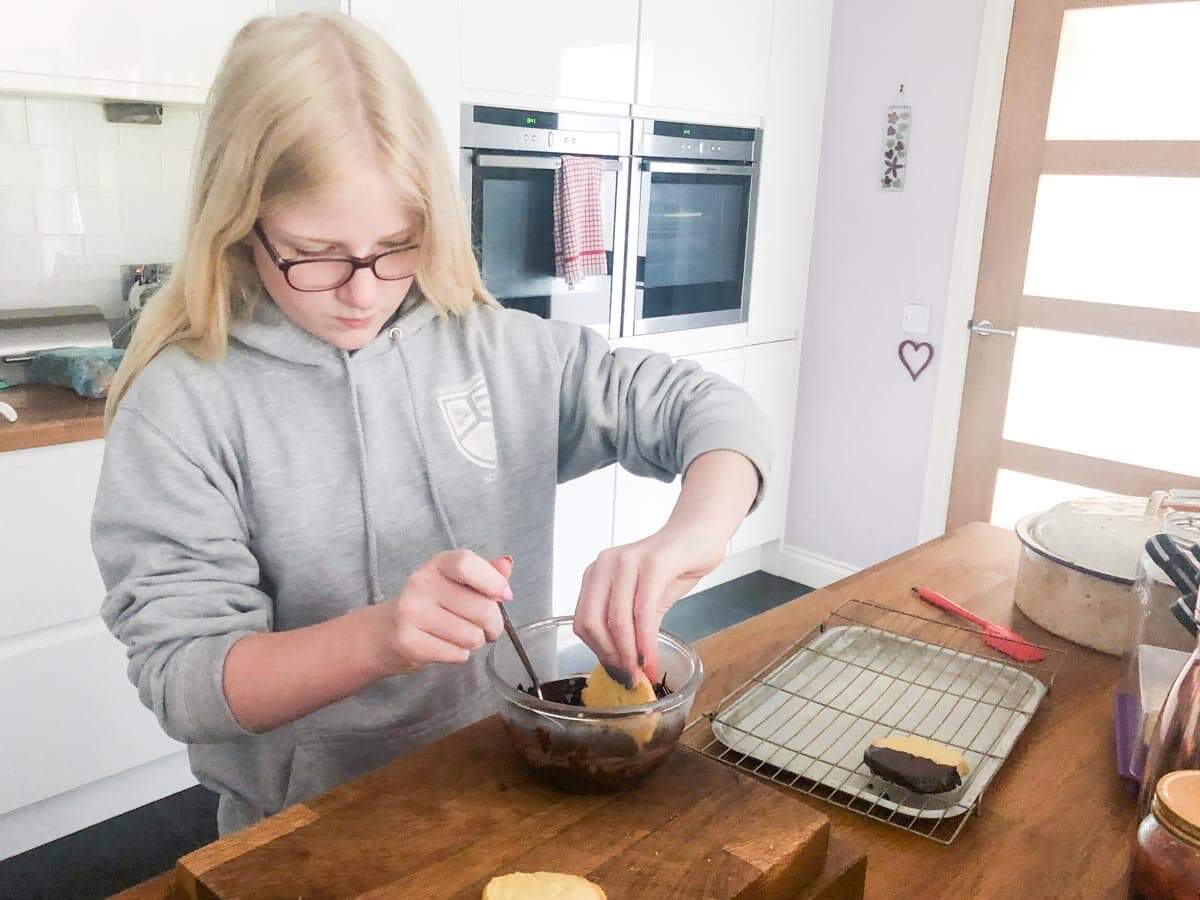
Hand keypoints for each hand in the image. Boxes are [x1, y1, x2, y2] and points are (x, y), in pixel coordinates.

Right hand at [371, 550, 512, 675]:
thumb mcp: (456, 582)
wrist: (384, 633)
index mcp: (437, 564)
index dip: (494, 582)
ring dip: (476, 641)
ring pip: (472, 636)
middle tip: (486, 628)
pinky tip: (445, 645)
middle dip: (494, 625)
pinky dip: (460, 654)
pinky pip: (458, 654)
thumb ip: (484, 573)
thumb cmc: (429, 606)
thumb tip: (506, 566)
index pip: (467, 564)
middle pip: (482, 608)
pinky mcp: (409, 643)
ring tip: (461, 636)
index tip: (504, 596)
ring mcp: (411, 614)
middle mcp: (421, 584)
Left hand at [573, 524, 725, 683]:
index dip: (599, 653)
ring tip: (644, 673)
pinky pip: (644, 612)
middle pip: (593, 623)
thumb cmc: (672, 567)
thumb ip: (631, 628)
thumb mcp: (645, 601)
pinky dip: (647, 642)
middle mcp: (605, 565)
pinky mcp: (653, 563)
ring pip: (618, 621)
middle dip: (612, 658)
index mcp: (596, 574)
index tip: (618, 673)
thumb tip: (626, 667)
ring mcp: (627, 561)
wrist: (700, 534)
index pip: (583, 622)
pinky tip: (654, 658)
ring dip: (631, 655)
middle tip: (630, 678)